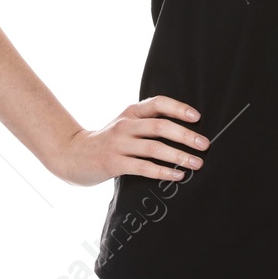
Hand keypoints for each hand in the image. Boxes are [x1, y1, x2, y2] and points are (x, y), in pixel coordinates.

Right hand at [45, 95, 207, 186]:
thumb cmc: (107, 140)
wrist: (72, 155)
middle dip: (186, 135)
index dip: (179, 108)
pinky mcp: (113, 163)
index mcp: (131, 112)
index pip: (158, 103)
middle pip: (160, 126)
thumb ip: (147, 122)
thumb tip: (185, 129)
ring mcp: (118, 144)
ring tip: (197, 163)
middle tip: (205, 144)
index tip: (197, 117)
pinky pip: (143, 167)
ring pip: (154, 147)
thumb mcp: (125, 124)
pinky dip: (163, 171)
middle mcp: (125, 125)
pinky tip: (177, 175)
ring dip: (179, 156)